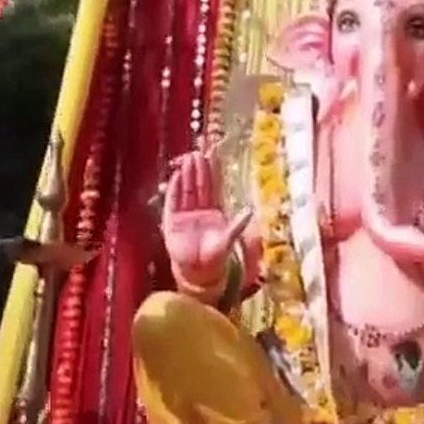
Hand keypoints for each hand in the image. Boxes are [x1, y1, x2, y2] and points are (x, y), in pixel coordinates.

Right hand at [160, 145, 253, 284]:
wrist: (199, 271)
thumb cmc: (216, 256)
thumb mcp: (229, 239)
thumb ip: (238, 225)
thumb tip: (250, 211)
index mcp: (214, 210)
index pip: (213, 187)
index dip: (212, 172)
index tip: (212, 156)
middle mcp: (199, 209)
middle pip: (198, 185)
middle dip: (198, 169)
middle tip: (197, 152)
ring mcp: (185, 214)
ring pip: (186, 190)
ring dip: (186, 175)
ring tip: (186, 160)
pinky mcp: (172, 222)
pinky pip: (172, 202)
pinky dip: (174, 190)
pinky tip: (176, 178)